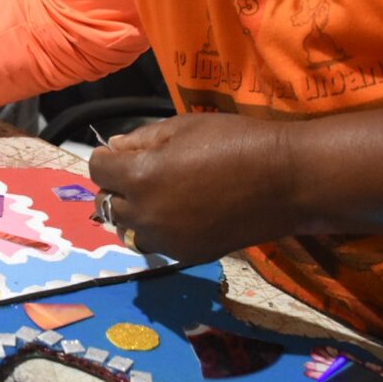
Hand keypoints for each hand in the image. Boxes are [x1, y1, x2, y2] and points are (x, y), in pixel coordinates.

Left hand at [88, 113, 295, 263]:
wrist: (284, 181)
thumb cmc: (234, 141)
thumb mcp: (182, 127)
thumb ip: (141, 139)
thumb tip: (113, 147)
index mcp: (139, 177)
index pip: (98, 169)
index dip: (105, 158)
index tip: (117, 153)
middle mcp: (145, 214)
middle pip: (107, 203)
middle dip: (115, 187)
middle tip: (137, 172)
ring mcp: (166, 239)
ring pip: (128, 229)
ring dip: (133, 212)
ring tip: (157, 195)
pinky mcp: (186, 254)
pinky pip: (156, 243)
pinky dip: (157, 229)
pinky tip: (179, 213)